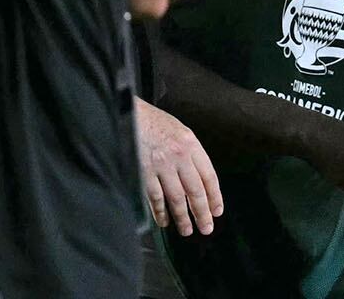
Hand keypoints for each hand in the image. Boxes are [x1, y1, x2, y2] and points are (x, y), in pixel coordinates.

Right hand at [136, 99, 222, 235]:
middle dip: (202, 213)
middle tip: (206, 228)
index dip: (215, 197)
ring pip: (177, 198)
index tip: (217, 211)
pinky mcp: (143, 172)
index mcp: (190, 144)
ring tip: (187, 230)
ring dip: (183, 217)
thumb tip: (199, 180)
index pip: (209, 176)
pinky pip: (155, 198)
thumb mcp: (178, 130)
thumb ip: (189, 152)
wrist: (126, 113)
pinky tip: (164, 221)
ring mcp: (161, 165)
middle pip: (195, 191)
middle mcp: (178, 155)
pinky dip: (160, 212)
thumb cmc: (152, 121)